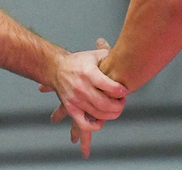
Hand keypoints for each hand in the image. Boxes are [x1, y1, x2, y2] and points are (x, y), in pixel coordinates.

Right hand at [38, 39, 125, 157]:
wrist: (56, 68)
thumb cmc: (78, 62)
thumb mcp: (94, 55)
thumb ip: (110, 56)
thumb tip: (126, 58)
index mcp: (88, 73)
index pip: (109, 86)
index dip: (121, 91)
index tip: (125, 91)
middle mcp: (81, 87)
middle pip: (105, 104)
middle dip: (119, 105)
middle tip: (122, 101)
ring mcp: (75, 99)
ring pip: (98, 114)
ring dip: (111, 114)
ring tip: (115, 108)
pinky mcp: (70, 107)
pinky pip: (84, 123)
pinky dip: (95, 126)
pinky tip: (101, 120)